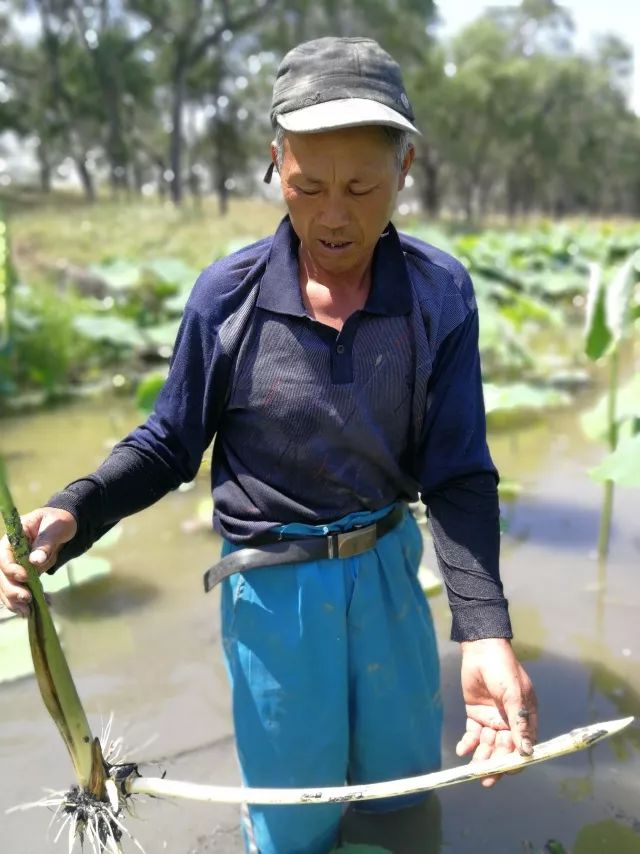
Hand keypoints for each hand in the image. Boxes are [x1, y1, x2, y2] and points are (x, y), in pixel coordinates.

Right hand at [0, 508, 76, 615]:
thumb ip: (45, 543)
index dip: (11, 569)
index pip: (3, 556)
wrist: (64, 526)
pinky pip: (17, 590)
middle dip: (11, 589)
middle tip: (26, 598)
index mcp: (12, 539)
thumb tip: (35, 561)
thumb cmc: (58, 522)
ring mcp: (14, 566)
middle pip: (1, 575)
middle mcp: (9, 554)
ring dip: (13, 600)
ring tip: (25, 611)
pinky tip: (27, 611)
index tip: (25, 577)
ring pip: (5, 586)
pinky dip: (20, 602)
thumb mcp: (54, 528)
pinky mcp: (23, 576)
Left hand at [456, 637, 537, 787]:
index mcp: (525, 719)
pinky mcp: (476, 714)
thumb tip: (527, 752)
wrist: (481, 650)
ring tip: (473, 768)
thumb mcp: (514, 695)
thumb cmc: (503, 669)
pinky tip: (462, 750)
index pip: (523, 747)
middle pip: (504, 750)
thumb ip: (519, 722)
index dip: (516, 761)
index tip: (506, 771)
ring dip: (481, 757)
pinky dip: (468, 743)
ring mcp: (492, 719)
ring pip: (488, 745)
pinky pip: (473, 734)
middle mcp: (509, 722)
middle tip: (485, 778)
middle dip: (496, 764)